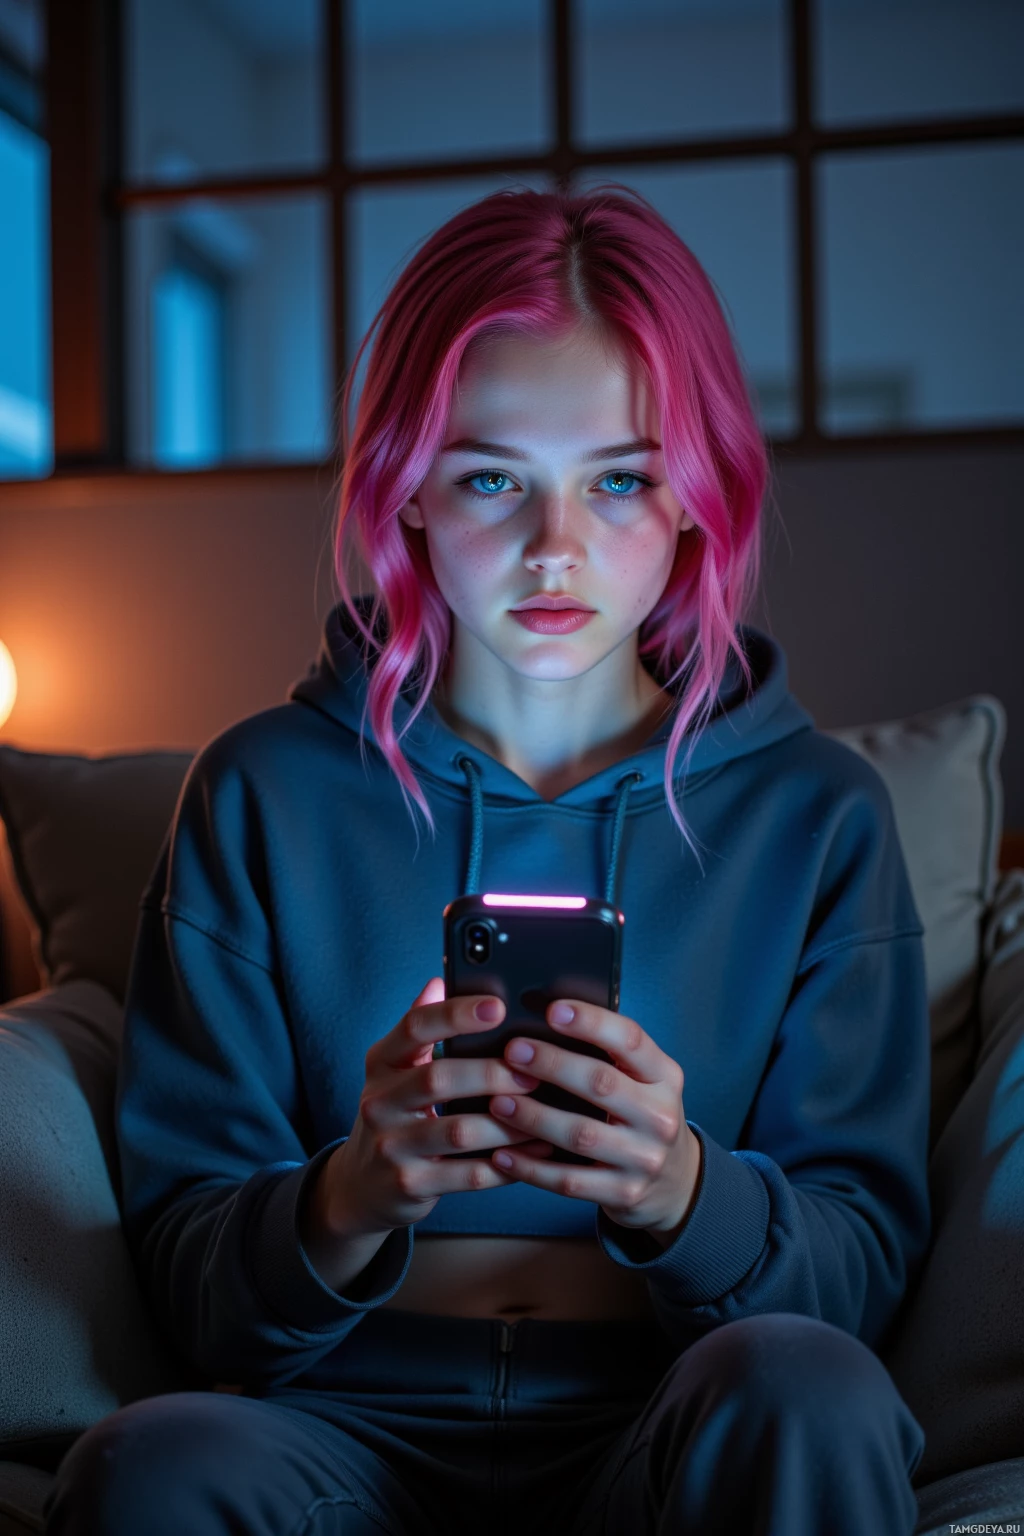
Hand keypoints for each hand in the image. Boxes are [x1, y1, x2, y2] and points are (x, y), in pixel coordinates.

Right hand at [323, 978, 553, 1237]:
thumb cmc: (395, 1114)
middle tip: (536, 1071)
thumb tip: (440, 978)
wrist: (360, 1185)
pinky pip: (469, 1174)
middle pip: (439, 1078)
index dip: (456, 1014)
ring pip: (459, 1131)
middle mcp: (380, 1101)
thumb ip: (420, 1027)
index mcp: (382, 1062)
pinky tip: (536, 1150)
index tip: (498, 1006)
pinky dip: (508, 1163)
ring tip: (544, 1112)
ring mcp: (392, 1146)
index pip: (415, 1027)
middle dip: (493, 1073)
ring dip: (508, 1123)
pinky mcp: (410, 1185)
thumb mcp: (396, 1069)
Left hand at [487, 998, 702, 1245]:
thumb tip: (548, 1018)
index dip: (591, 1022)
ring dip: (534, 1117)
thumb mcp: (644, 1082)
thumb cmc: (641, 1116)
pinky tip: (502, 1155)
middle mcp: (660, 1116)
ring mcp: (644, 1159)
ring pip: (580, 1135)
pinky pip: (569, 1181)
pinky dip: (531, 1168)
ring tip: (497, 1102)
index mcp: (665, 1077)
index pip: (631, 1040)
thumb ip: (610, 1055)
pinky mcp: (624, 1193)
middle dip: (552, 1064)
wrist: (674, 1182)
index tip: (553, 1010)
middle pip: (601, 1083)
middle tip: (513, 1052)